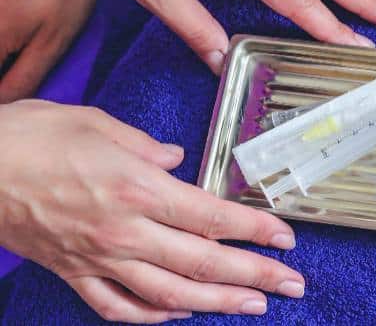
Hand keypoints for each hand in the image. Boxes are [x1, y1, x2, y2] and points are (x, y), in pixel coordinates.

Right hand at [0, 100, 305, 321]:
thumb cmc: (30, 136)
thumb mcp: (98, 123)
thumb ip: (145, 146)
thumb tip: (175, 159)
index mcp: (137, 188)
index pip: (212, 218)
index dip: (256, 232)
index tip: (287, 240)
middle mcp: (123, 231)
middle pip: (202, 262)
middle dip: (255, 275)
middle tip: (292, 284)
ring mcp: (96, 258)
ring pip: (169, 294)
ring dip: (217, 303)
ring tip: (254, 306)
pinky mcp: (71, 273)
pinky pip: (117, 307)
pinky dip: (153, 316)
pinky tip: (179, 315)